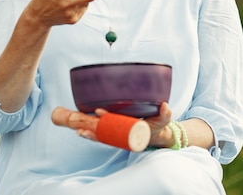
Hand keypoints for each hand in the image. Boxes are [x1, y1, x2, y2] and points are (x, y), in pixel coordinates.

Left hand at [51, 103, 173, 146]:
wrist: (158, 134)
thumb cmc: (158, 127)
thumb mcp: (163, 121)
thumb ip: (165, 114)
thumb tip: (165, 106)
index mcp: (130, 134)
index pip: (114, 131)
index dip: (106, 124)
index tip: (99, 113)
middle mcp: (121, 135)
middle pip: (104, 134)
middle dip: (92, 131)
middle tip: (80, 130)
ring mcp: (118, 133)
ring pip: (101, 135)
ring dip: (90, 132)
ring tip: (77, 130)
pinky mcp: (116, 131)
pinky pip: (102, 133)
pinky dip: (93, 130)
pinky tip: (82, 128)